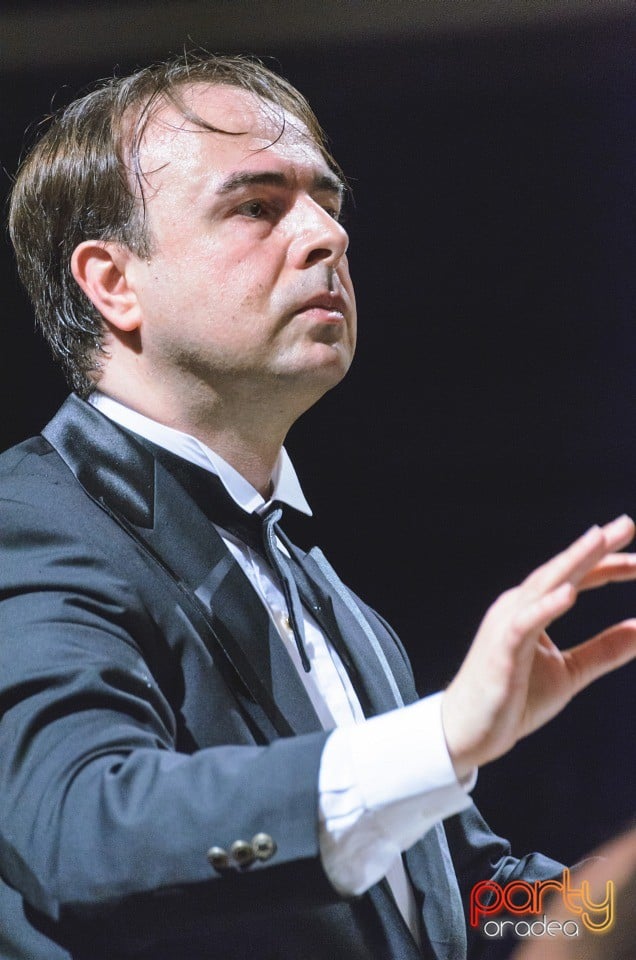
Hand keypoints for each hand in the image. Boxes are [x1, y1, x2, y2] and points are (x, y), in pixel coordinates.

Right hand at [441, 515, 635, 778]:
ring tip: (599, 539)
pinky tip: (570, 593)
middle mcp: (518, 607)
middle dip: (594, 548)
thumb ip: (604, 650)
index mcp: (532, 609)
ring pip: (543, 586)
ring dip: (573, 561)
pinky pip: (525, 623)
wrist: (468, 731)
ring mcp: (507, 625)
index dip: (608, 566)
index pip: (575, 579)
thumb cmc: (512, 699)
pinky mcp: (501, 649)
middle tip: (626, 524)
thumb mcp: (569, 672)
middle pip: (561, 571)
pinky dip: (547, 606)